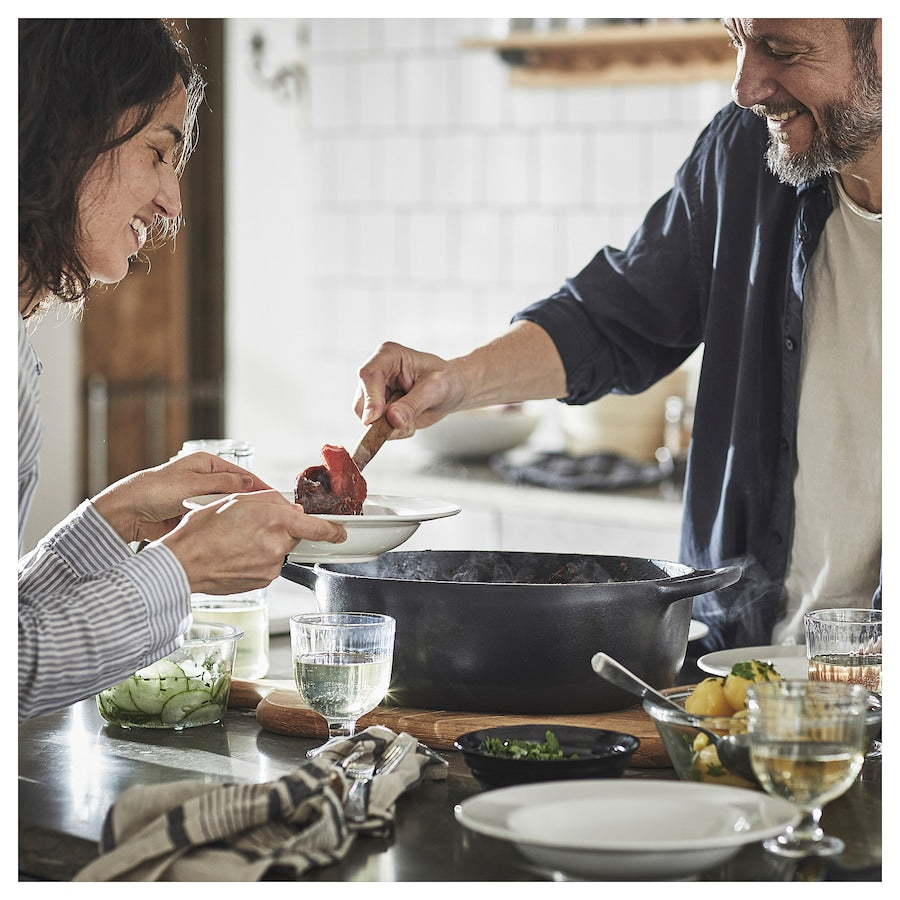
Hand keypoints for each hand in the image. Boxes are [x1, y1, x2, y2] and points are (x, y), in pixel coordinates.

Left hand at [92, 451, 274, 544]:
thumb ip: (223, 483)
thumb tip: (250, 483)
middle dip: (253, 503)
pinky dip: (226, 524)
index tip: (277, 498)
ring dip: (239, 515)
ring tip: (257, 525)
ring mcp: (201, 498)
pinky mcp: (195, 514)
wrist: (128, 513)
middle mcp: (206, 479)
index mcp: (206, 464)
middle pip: (238, 491)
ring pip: (229, 507)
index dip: (260, 486)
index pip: (242, 474)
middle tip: (271, 514)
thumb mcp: (192, 484)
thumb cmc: (154, 490)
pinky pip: (217, 519)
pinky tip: (237, 532)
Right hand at [159, 490, 346, 593]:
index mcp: (276, 521)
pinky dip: (256, 559)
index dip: (332, 531)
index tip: (340, 532)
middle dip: (279, 531)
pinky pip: (267, 566)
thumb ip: (271, 502)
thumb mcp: (237, 500)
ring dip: (266, 545)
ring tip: (237, 542)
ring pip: (278, 551)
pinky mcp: (261, 582)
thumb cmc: (203, 530)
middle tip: (251, 527)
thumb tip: (292, 510)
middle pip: (293, 537)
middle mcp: (278, 546)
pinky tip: (236, 555)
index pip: (318, 529)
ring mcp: (270, 568)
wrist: (183, 564)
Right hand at [353, 341, 465, 437]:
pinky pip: (376, 429)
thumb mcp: (435, 390)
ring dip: (391, 427)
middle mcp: (377, 372)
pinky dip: (394, 432)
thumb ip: (412, 405)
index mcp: (389, 356)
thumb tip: (392, 419)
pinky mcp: (378, 409)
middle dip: (383, 419)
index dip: (370, 398)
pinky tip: (409, 422)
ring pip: (367, 419)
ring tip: (413, 419)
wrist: (452, 390)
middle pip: (362, 402)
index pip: (369, 375)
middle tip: (407, 423)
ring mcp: (375, 392)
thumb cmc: (447, 381)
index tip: (375, 418)